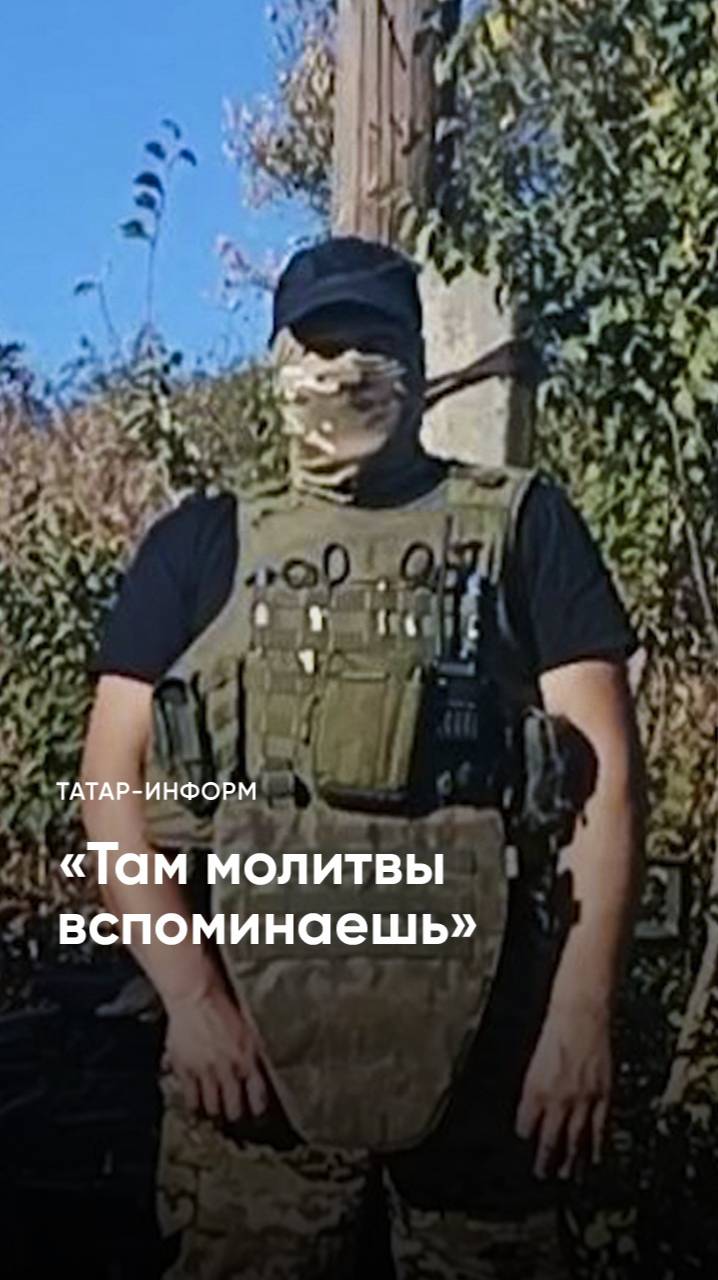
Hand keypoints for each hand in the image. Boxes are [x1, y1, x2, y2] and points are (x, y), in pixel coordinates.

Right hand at [162, 981, 266, 1122]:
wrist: (194, 995)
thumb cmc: (221, 1002)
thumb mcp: (247, 1024)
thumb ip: (252, 1048)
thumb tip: (256, 1064)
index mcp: (246, 1057)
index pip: (257, 1092)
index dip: (258, 1106)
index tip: (257, 1113)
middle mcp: (227, 1069)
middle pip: (233, 1105)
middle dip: (234, 1114)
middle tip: (234, 1118)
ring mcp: (204, 1071)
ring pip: (211, 1104)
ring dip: (214, 1111)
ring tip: (214, 1115)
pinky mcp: (185, 1069)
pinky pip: (189, 1095)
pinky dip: (192, 1103)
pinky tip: (194, 1106)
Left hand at [515, 1000, 611, 1179]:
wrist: (580, 1014)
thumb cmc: (554, 1033)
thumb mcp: (534, 1063)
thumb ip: (533, 1091)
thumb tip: (531, 1115)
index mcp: (535, 1089)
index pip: (527, 1127)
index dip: (525, 1141)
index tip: (523, 1152)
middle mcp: (558, 1099)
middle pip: (551, 1141)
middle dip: (546, 1161)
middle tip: (542, 1175)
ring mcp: (582, 1099)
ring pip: (576, 1141)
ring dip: (571, 1162)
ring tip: (568, 1176)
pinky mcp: (602, 1095)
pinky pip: (599, 1129)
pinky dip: (596, 1147)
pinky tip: (594, 1159)